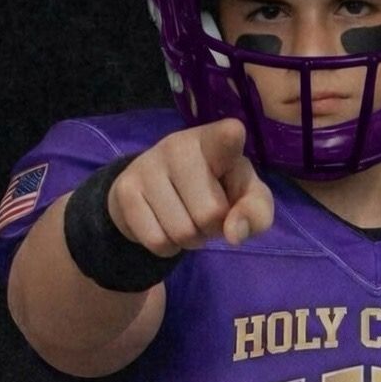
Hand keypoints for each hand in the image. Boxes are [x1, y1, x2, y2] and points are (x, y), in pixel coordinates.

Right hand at [107, 118, 273, 255]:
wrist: (159, 188)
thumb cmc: (216, 187)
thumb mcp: (246, 196)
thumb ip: (255, 211)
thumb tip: (234, 234)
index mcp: (216, 140)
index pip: (226, 136)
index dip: (229, 138)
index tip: (233, 134)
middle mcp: (180, 145)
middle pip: (210, 214)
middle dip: (212, 228)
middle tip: (206, 214)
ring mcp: (148, 164)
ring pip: (182, 232)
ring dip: (190, 240)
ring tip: (186, 219)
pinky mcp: (125, 189)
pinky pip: (157, 241)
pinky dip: (167, 247)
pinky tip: (165, 226)